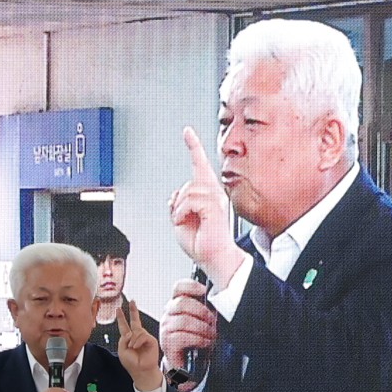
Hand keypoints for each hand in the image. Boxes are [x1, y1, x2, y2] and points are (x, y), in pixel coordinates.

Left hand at [118, 315, 164, 391]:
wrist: (141, 371)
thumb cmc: (132, 363)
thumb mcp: (122, 350)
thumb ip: (123, 340)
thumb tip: (130, 333)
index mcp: (128, 339)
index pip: (124, 326)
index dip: (121, 317)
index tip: (118, 309)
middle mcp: (137, 337)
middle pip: (135, 321)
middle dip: (133, 311)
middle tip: (132, 302)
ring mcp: (144, 338)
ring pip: (137, 331)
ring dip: (132, 340)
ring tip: (132, 348)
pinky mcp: (151, 341)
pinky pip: (143, 336)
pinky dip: (138, 341)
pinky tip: (136, 347)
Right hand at [160, 285, 220, 367]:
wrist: (187, 362)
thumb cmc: (196, 339)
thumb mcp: (202, 320)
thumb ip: (207, 309)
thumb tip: (220, 300)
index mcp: (177, 304)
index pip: (179, 287)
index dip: (192, 286)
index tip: (206, 291)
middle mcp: (169, 313)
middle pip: (181, 303)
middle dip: (201, 311)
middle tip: (213, 321)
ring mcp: (166, 327)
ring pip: (183, 321)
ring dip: (202, 328)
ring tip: (211, 334)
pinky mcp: (167, 342)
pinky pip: (182, 337)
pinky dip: (198, 339)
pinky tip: (205, 342)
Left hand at [170, 127, 245, 285]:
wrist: (214, 259)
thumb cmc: (202, 244)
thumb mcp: (180, 222)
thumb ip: (177, 206)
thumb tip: (175, 196)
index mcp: (207, 195)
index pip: (200, 165)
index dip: (194, 146)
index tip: (187, 132)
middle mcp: (214, 193)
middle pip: (188, 182)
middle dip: (178, 202)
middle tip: (183, 220)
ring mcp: (215, 199)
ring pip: (188, 190)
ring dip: (180, 210)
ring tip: (186, 223)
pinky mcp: (214, 207)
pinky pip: (190, 200)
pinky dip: (182, 213)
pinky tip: (186, 222)